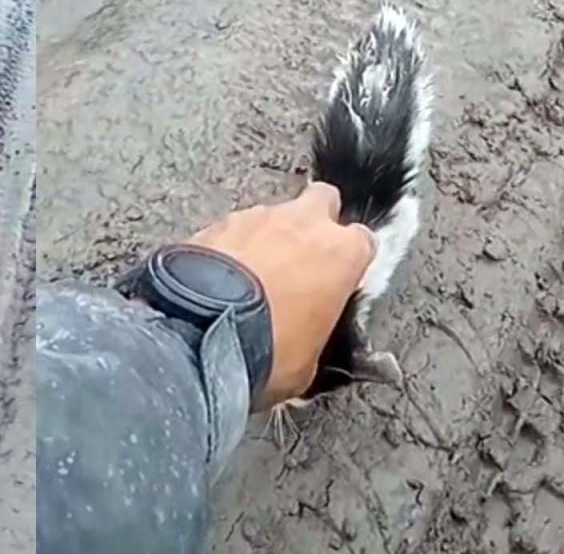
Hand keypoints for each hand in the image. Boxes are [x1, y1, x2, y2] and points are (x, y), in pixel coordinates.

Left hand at [188, 182, 375, 411]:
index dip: (349, 261)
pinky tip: (219, 276)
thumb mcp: (308, 362)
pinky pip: (233, 228)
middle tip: (301, 259)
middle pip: (323, 201)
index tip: (337, 281)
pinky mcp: (216, 221)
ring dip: (267, 237)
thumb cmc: (267, 347)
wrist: (200, 331)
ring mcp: (257, 216)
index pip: (363, 241)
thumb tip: (305, 344)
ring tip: (250, 277)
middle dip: (315, 223)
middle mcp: (304, 222)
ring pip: (273, 214)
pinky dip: (230, 246)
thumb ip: (317, 337)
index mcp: (342, 252)